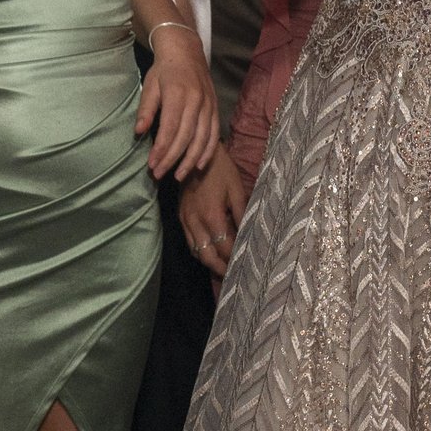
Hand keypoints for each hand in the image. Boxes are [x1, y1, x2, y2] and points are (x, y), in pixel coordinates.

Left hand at [136, 26, 216, 180]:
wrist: (186, 51)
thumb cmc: (164, 69)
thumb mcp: (150, 85)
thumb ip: (146, 110)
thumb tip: (139, 132)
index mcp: (178, 94)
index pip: (170, 128)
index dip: (161, 149)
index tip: (151, 164)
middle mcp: (196, 101)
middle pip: (186, 137)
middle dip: (172, 159)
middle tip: (159, 174)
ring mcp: (209, 105)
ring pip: (202, 139)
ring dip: (190, 160)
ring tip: (179, 176)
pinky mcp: (215, 108)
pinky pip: (214, 134)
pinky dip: (208, 151)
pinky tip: (200, 165)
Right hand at [178, 151, 246, 277]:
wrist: (195, 153)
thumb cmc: (221, 170)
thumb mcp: (237, 190)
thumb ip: (242, 215)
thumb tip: (250, 235)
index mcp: (212, 216)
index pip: (224, 247)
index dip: (234, 258)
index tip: (246, 266)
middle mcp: (196, 222)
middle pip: (207, 256)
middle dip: (220, 269)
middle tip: (234, 276)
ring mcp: (185, 220)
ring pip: (196, 252)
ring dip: (209, 263)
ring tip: (223, 269)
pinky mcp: (180, 217)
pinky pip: (189, 242)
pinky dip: (199, 251)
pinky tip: (209, 253)